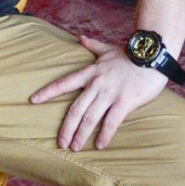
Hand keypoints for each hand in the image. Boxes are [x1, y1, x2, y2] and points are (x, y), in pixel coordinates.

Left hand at [29, 35, 166, 150]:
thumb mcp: (106, 50)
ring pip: (90, 118)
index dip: (47, 92)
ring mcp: (109, 93)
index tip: (33, 100)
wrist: (150, 56)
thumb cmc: (129, 55)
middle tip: (60, 142)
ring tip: (75, 147)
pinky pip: (111, 122)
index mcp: (89, 72)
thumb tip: (80, 38)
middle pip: (75, 108)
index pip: (63, 83)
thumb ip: (92, 46)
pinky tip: (100, 145)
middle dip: (66, 127)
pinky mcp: (125, 102)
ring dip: (81, 134)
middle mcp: (95, 84)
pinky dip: (104, 135)